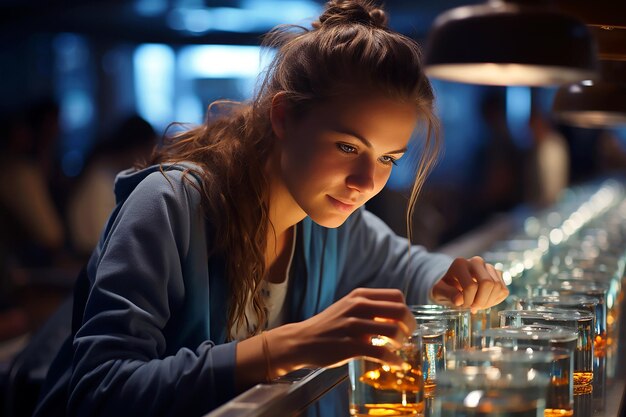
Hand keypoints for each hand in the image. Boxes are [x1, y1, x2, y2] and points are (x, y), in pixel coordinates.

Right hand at [283, 288, 415, 368]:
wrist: (302, 340)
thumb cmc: (328, 326)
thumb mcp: (347, 307)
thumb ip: (369, 308)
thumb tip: (396, 316)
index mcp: (359, 296)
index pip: (396, 296)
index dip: (406, 309)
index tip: (405, 321)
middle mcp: (358, 307)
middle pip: (399, 311)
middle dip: (409, 326)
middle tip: (407, 336)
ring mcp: (353, 326)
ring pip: (393, 331)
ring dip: (402, 342)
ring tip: (398, 348)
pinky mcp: (350, 346)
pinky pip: (381, 353)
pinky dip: (394, 360)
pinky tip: (397, 364)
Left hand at [431, 256, 507, 312]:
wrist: (451, 283)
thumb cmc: (444, 287)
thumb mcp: (439, 291)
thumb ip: (447, 294)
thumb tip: (459, 300)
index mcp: (460, 264)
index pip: (471, 286)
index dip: (467, 300)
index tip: (461, 305)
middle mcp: (476, 262)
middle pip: (488, 283)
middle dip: (481, 301)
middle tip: (472, 307)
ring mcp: (488, 267)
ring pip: (498, 286)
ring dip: (489, 301)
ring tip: (477, 305)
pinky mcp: (497, 274)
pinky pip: (503, 290)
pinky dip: (495, 300)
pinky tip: (484, 301)